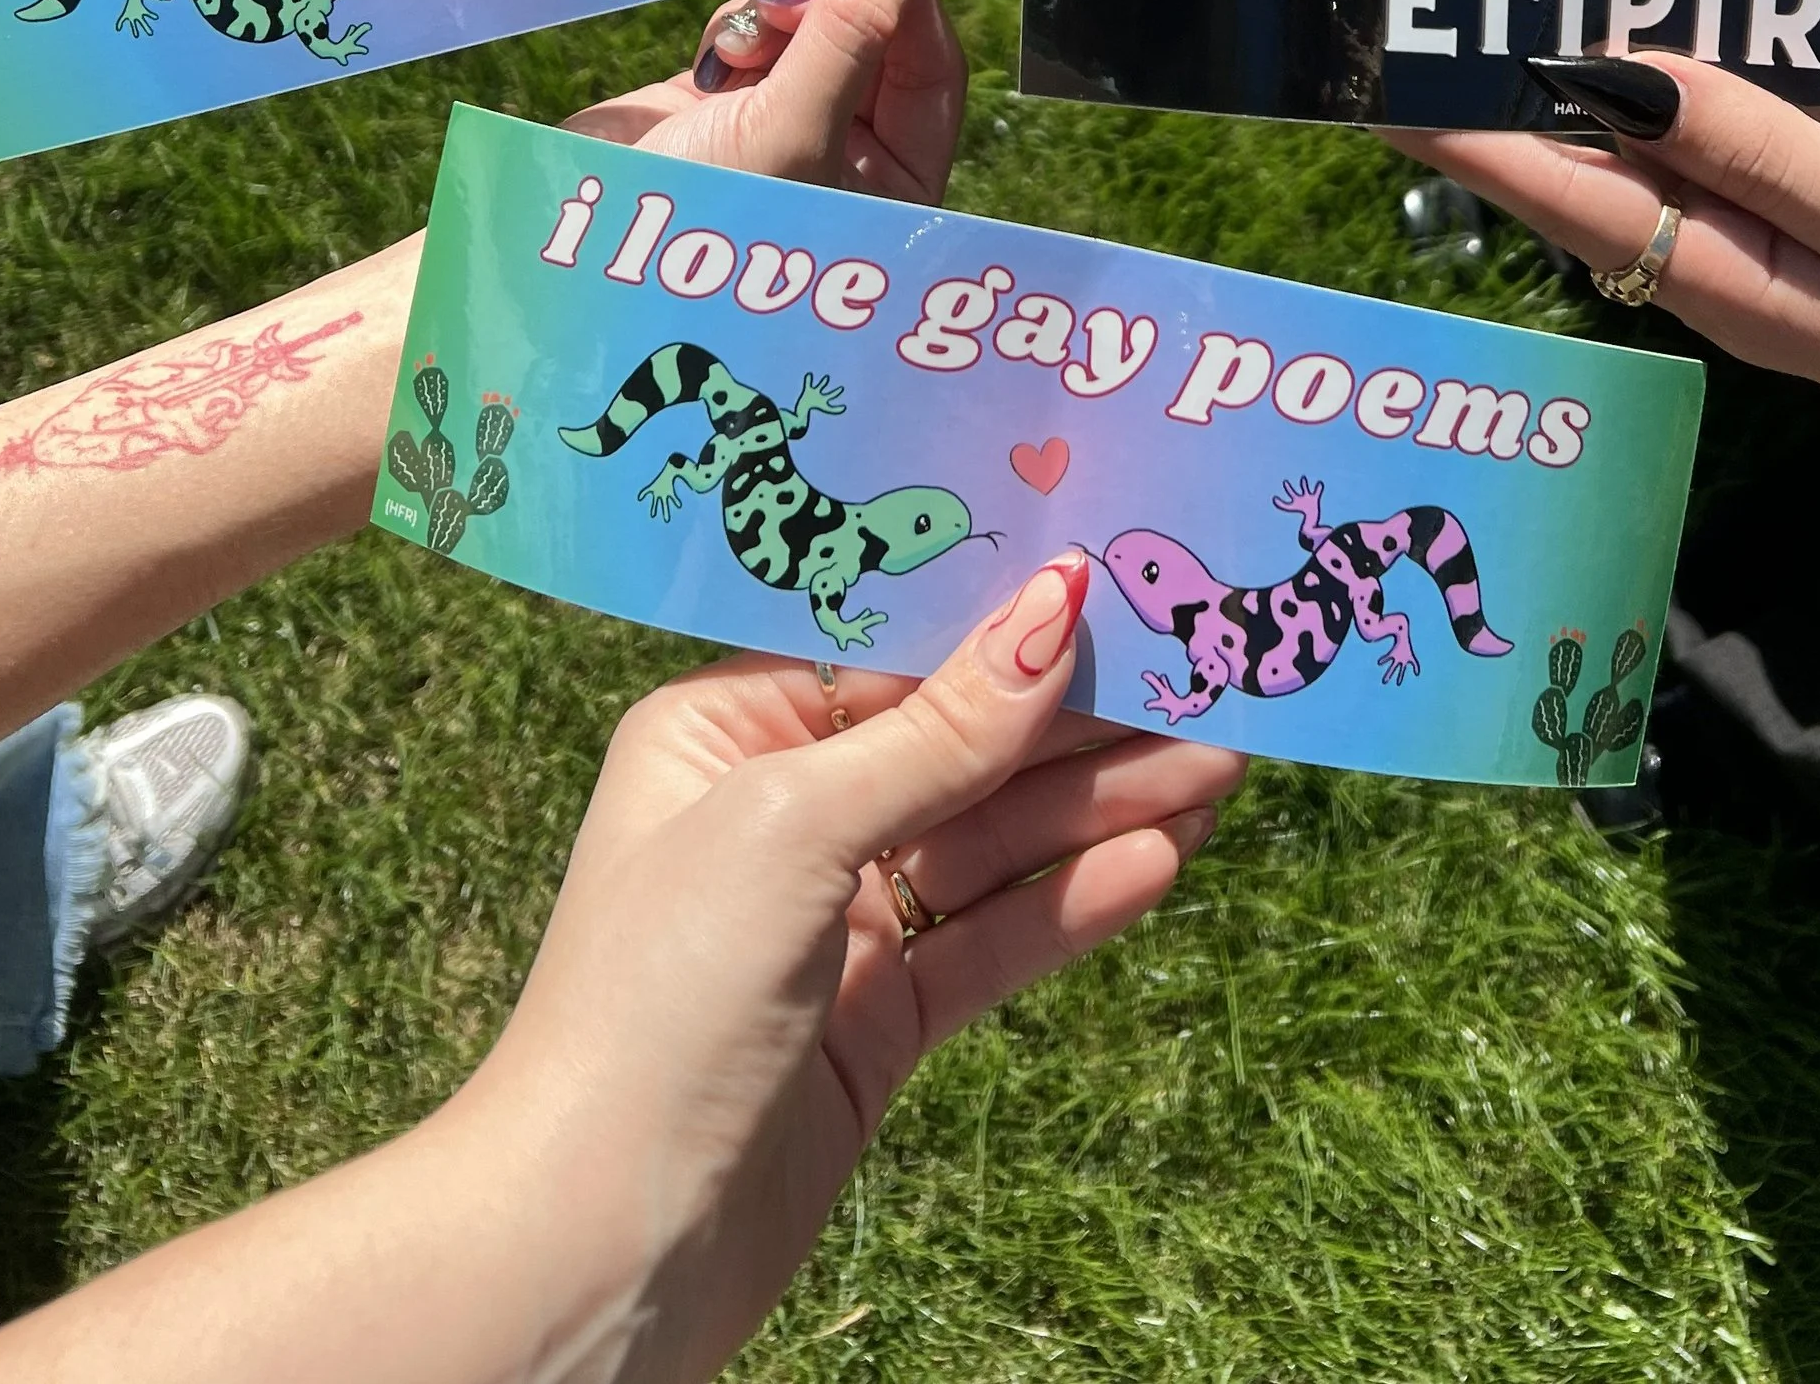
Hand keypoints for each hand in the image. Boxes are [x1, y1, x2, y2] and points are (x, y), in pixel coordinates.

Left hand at [454, 563, 1243, 1378]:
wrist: (597, 1247)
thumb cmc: (656, 1002)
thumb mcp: (795, 828)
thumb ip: (939, 728)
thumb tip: (1056, 602)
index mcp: (722, 731)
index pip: (891, 648)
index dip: (1005, 615)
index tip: (1123, 573)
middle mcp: (776, 811)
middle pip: (957, 738)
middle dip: (1079, 714)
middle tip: (1210, 676)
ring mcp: (831, 920)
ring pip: (991, 839)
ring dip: (1102, 803)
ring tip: (1222, 764)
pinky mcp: (878, 1021)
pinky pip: (993, 938)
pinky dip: (1075, 901)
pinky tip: (1161, 862)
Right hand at [565, 0, 965, 202]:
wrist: (562, 255)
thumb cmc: (694, 223)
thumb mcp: (787, 132)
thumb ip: (847, 34)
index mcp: (893, 189)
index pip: (932, 74)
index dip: (916, 4)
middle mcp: (848, 157)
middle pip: (877, 40)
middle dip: (841, 5)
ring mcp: (783, 124)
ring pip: (815, 26)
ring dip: (784, 15)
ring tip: (748, 40)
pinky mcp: (720, 102)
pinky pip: (756, 35)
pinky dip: (741, 27)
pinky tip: (714, 60)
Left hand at [1392, 56, 1819, 535]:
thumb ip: (1763, 154)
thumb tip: (1619, 80)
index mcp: (1730, 281)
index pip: (1560, 194)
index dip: (1464, 131)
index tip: (1372, 71)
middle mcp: (1731, 241)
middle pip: (1589, 143)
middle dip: (1505, 65)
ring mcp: (1780, 202)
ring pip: (1660, 103)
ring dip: (1598, 28)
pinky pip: (1744, 86)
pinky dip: (1707, 21)